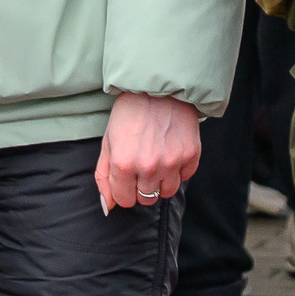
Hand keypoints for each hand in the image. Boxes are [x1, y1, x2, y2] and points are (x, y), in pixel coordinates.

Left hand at [95, 91, 201, 214]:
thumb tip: (106, 207)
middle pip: (145, 199)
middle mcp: (148, 167)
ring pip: (165, 193)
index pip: (124, 200)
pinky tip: (170, 151)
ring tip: (156, 159)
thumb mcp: (108, 141)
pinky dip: (177, 170)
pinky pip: (184, 178)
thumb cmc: (130, 113)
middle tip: (141, 163)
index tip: (126, 177)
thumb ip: (104, 176)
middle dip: (140, 186)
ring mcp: (172, 163)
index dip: (123, 190)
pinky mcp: (191, 156)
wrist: (159, 88)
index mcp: (123, 163)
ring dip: (160, 182)